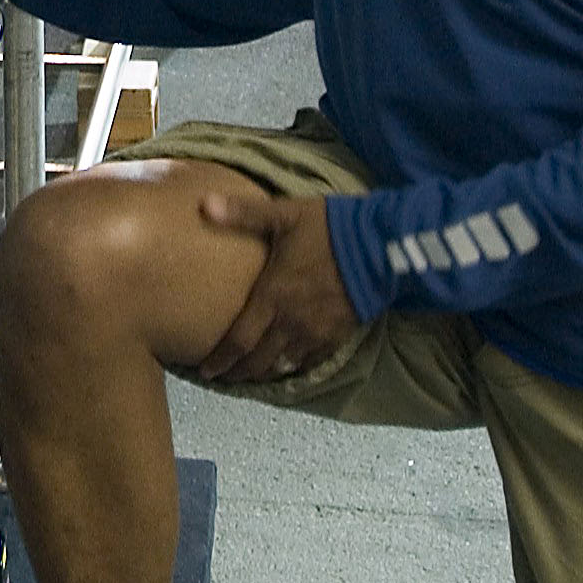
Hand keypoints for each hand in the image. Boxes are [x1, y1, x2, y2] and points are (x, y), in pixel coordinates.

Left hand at [190, 192, 359, 384]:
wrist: (379, 246)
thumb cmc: (327, 229)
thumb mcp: (284, 215)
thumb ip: (243, 213)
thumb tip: (203, 204)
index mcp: (272, 296)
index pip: (239, 340)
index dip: (221, 359)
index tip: (205, 372)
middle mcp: (291, 322)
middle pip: (259, 361)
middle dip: (238, 372)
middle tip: (223, 378)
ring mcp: (316, 333)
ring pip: (284, 365)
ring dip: (264, 373)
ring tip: (249, 375)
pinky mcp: (338, 335)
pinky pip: (311, 361)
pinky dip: (293, 368)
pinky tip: (286, 366)